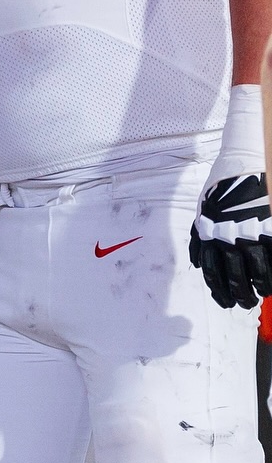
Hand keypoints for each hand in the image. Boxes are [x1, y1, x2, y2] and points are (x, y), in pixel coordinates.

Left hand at [190, 172, 271, 309]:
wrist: (244, 159)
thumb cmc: (222, 186)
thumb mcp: (203, 210)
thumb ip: (200, 237)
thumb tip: (198, 263)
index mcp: (210, 233)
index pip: (212, 272)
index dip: (219, 292)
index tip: (225, 302)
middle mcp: (228, 236)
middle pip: (234, 278)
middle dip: (240, 296)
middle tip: (245, 303)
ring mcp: (251, 232)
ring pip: (257, 273)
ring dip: (259, 289)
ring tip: (262, 294)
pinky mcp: (269, 228)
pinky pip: (271, 260)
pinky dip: (271, 276)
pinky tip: (271, 283)